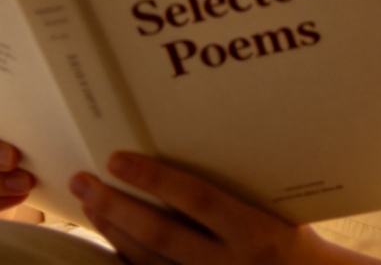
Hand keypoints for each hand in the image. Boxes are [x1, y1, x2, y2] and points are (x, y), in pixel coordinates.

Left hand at [71, 152, 380, 264]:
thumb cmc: (294, 235)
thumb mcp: (278, 204)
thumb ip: (240, 181)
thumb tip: (196, 129)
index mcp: (256, 231)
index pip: (197, 200)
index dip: (155, 179)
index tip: (118, 158)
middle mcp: (231, 263)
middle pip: (162, 234)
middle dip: (117, 207)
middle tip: (86, 180)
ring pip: (149, 261)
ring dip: (113, 230)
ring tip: (89, 201)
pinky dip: (125, 258)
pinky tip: (107, 237)